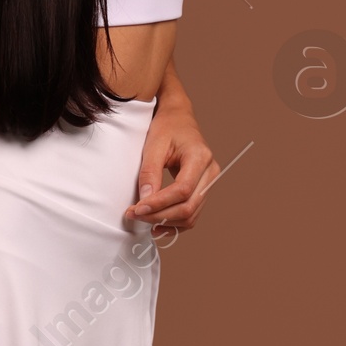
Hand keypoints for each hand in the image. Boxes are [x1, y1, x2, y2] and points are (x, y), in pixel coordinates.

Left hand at [123, 98, 219, 236]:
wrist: (178, 120)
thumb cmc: (167, 128)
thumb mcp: (154, 145)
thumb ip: (149, 173)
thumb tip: (145, 201)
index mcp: (200, 157)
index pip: (182, 189)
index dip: (159, 203)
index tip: (138, 208)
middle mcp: (210, 172)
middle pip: (188, 206)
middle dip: (160, 215)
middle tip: (134, 215)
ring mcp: (209, 183)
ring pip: (191, 215)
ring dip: (166, 222)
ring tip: (142, 219)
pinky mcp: (203, 191)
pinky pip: (192, 215)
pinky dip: (175, 224)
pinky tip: (157, 226)